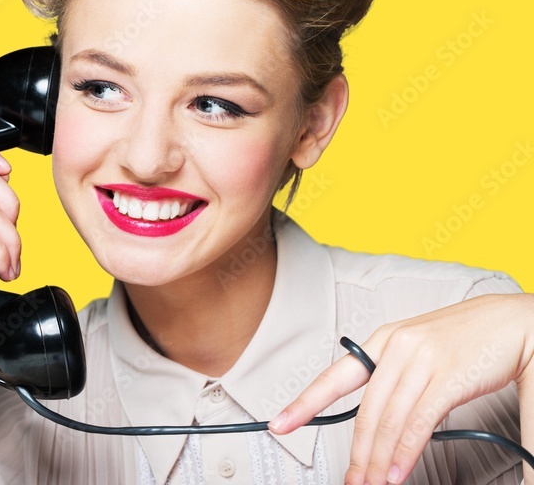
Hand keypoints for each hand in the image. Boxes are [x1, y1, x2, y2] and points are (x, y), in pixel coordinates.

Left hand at [268, 293, 533, 484]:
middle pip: (364, 412)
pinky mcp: (448, 376)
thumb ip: (397, 380)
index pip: (334, 377)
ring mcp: (422, 360)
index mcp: (383, 341)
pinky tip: (398, 471)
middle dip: (356, 453)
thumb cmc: (468, 340)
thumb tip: (379, 420)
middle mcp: (396, 348)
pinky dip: (405, 452)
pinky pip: (418, 422)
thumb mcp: (421, 353)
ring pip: (388, 421)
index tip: (280, 424)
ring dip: (378, 460)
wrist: (514, 322)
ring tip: (373, 483)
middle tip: (351, 480)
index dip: (304, 403)